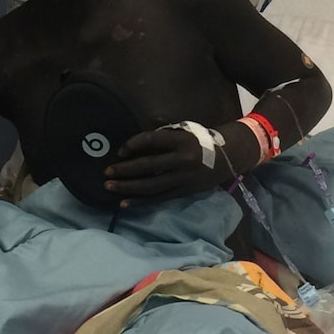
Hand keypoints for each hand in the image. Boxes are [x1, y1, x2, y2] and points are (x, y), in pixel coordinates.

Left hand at [103, 125, 222, 206]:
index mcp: (181, 140)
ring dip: (127, 187)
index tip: (120, 151)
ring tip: (109, 186)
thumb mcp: (184, 131)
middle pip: (147, 166)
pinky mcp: (183, 192)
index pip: (150, 141)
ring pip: (150, 186)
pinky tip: (124, 203)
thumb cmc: (200, 140)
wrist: (227, 157)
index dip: (132, 145)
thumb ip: (162, 136)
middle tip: (106, 172)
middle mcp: (181, 160)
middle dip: (124, 170)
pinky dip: (140, 201)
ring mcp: (182, 178)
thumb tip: (135, 143)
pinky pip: (158, 198)